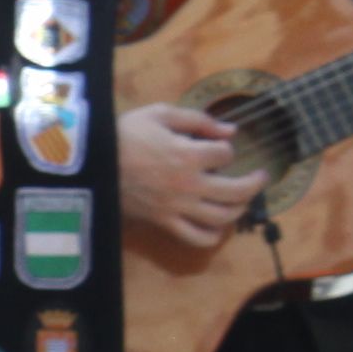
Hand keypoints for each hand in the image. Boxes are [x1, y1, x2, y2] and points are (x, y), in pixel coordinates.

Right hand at [116, 103, 255, 251]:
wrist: (91, 163)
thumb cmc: (124, 134)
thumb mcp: (159, 113)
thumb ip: (198, 120)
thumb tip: (230, 130)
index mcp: (188, 154)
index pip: (225, 154)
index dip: (227, 149)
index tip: (219, 146)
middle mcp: (190, 184)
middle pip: (236, 190)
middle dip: (254, 183)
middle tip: (261, 177)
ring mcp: (178, 207)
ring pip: (221, 216)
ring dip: (239, 209)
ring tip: (243, 200)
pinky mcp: (165, 222)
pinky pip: (196, 237)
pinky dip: (212, 236)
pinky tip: (218, 228)